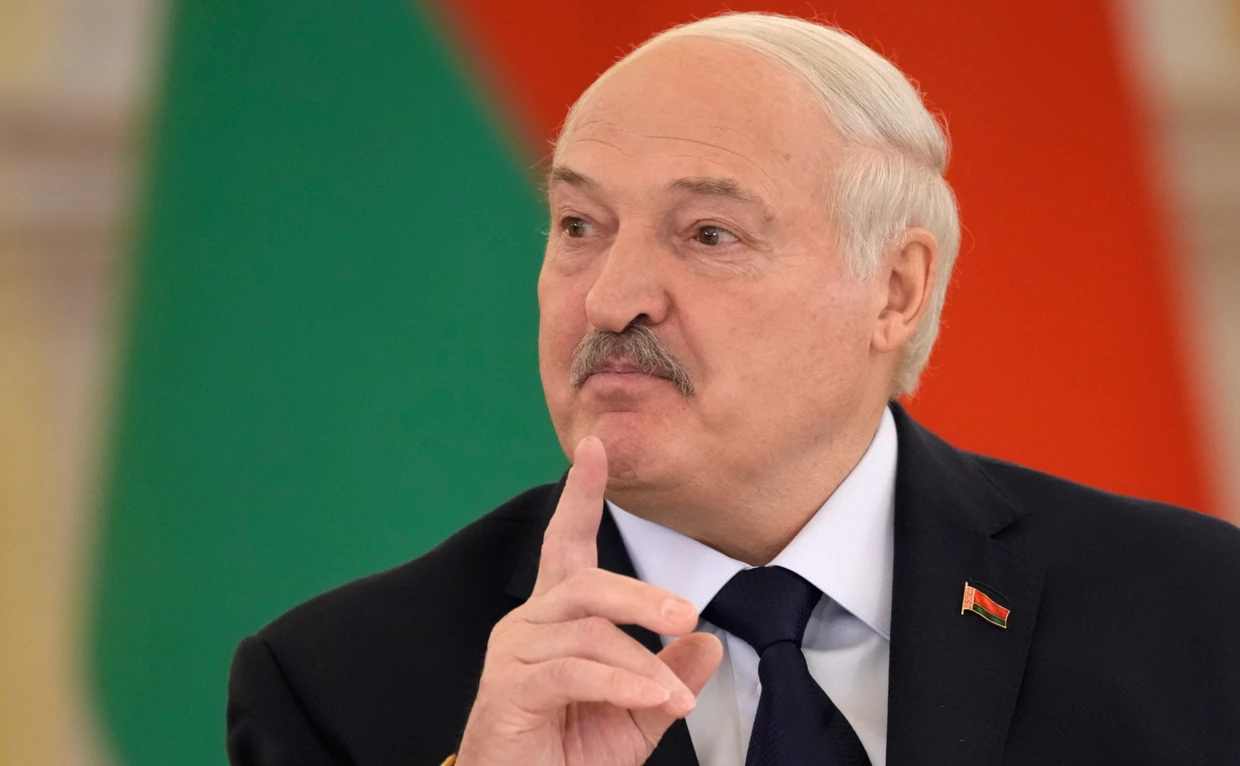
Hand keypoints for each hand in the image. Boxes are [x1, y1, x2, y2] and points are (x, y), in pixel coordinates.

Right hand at [455, 436, 722, 765]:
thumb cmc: (570, 754)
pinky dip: (621, 683)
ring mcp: (513, 656)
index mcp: (556, 619)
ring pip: (585, 631)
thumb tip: (711, 643)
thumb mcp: (636, 711)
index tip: (596, 448)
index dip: (581, 496)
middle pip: (585, 584)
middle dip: (641, 596)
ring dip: (641, 662)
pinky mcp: (509, 691)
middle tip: (687, 616)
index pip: (566, 544)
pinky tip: (655, 699)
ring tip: (675, 696)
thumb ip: (668, 674)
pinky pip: (572, 671)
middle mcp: (528, 625)